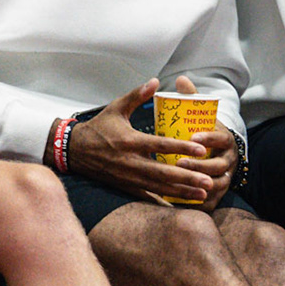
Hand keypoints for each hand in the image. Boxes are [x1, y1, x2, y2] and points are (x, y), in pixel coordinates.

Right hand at [64, 77, 220, 202]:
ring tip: (204, 194)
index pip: (160, 146)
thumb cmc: (98, 127)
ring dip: (182, 192)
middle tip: (210, 181)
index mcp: (130, 141)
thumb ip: (137, 95)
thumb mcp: (116, 108)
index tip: (202, 150)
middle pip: (164, 173)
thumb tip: (156, 81)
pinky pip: (149, 196)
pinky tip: (182, 204)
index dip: (182, 148)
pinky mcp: (126, 186)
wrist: (74, 150)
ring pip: (159, 187)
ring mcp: (128, 177)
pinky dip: (166, 201)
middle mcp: (130, 162)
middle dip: (188, 178)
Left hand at [163, 74, 237, 211]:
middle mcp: (229, 159)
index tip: (192, 137)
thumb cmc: (205, 132)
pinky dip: (200, 203)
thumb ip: (193, 98)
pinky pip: (212, 201)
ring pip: (217, 184)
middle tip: (180, 162)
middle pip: (219, 165)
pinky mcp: (219, 193)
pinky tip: (183, 202)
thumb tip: (181, 79)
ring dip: (200, 184)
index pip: (221, 138)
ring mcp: (226, 177)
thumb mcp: (203, 115)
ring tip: (181, 183)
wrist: (220, 154)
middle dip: (200, 165)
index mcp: (226, 139)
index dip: (208, 138)